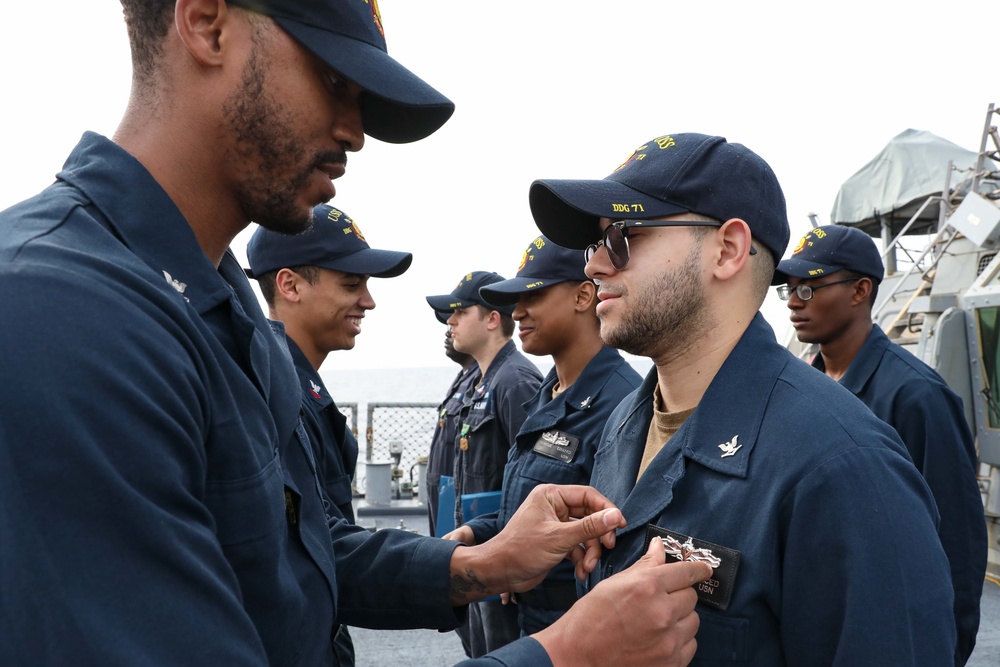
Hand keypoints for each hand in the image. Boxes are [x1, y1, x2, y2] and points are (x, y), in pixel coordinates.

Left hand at [447, 484, 624, 604]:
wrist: (500, 572)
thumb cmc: (521, 550)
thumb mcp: (559, 538)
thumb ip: (589, 527)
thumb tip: (615, 516)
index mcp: (551, 496)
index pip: (588, 496)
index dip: (606, 509)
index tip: (620, 525)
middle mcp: (554, 507)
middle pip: (589, 515)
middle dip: (598, 535)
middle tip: (608, 547)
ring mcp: (555, 524)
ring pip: (585, 533)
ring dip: (590, 551)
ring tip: (588, 566)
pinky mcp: (556, 541)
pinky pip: (577, 546)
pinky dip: (581, 558)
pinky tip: (580, 571)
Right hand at [534, 538, 709, 666]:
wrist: (578, 655)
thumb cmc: (591, 617)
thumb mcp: (615, 583)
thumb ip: (644, 566)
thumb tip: (659, 547)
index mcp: (647, 586)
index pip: (686, 572)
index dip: (697, 569)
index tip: (704, 569)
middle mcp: (662, 612)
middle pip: (691, 597)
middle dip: (679, 596)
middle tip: (662, 600)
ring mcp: (668, 640)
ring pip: (693, 622)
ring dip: (680, 619)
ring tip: (657, 622)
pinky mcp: (671, 663)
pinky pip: (690, 645)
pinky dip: (679, 641)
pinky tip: (659, 639)